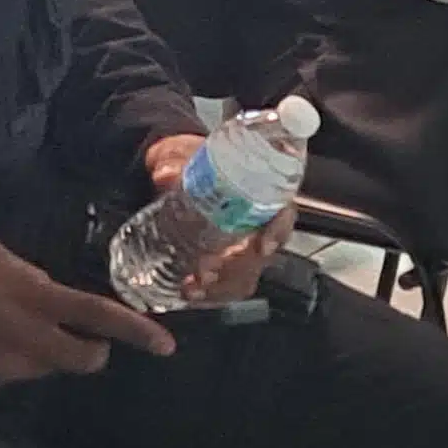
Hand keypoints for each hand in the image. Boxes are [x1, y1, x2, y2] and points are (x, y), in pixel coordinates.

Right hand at [0, 239, 174, 388]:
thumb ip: (35, 281)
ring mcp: (8, 368)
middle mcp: (31, 340)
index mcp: (37, 299)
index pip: (99, 319)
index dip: (136, 333)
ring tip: (8, 328)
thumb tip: (53, 296)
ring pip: (47, 368)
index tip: (165, 346)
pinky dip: (10, 361)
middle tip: (80, 336)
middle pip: (85, 361)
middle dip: (92, 352)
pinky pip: (13, 375)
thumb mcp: (0, 258)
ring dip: (44, 352)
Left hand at [143, 130, 301, 309]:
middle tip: (208, 269)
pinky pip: (227, 286)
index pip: (284, 212)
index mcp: (260, 192)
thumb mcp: (182, 153)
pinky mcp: (225, 264)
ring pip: (246, 275)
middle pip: (261, 253)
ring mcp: (242, 248)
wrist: (175, 174)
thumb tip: (164, 173)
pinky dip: (209, 294)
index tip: (262, 246)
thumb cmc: (191, 161)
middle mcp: (257, 224)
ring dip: (221, 286)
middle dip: (237, 267)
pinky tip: (187, 292)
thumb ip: (173, 160)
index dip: (278, 231)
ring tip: (192, 287)